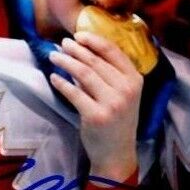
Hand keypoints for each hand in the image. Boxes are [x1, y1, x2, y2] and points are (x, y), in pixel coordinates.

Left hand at [48, 31, 142, 181]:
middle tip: (62, 44)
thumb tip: (83, 52)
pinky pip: (74, 93)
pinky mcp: (95, 116)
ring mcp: (112, 103)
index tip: (79, 35)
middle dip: (76, 50)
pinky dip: (62, 83)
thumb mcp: (123, 95)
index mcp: (135, 80)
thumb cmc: (118, 121)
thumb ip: (109, 75)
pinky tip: (54, 78)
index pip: (114, 52)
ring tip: (54, 56)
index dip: (94, 41)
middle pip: (95, 61)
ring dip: (66, 62)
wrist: (117, 153)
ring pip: (83, 74)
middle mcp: (126, 90)